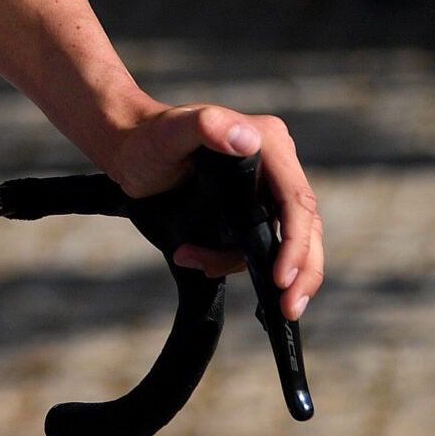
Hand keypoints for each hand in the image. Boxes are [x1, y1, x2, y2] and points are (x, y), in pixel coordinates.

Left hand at [106, 104, 323, 321]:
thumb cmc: (148, 138)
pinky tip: (204, 263)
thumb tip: (248, 140)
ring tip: (202, 265)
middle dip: (301, 271)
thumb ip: (207, 126)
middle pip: (305, 225)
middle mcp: (275, 163)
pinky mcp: (251, 206)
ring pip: (283, 240)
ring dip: (255, 268)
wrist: (130, 150)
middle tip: (288, 309)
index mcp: (269, 142)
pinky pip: (260, 242)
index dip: (296, 243)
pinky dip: (237, 261)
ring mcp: (265, 187)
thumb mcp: (172, 131)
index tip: (281, 278)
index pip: (297, 201)